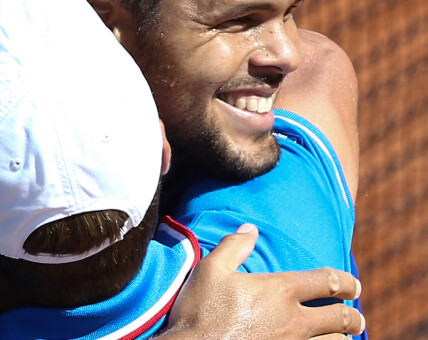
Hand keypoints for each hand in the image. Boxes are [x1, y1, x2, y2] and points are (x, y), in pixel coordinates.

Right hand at [161, 224, 364, 338]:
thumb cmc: (200, 310)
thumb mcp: (211, 268)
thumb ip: (234, 245)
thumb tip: (250, 228)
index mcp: (279, 291)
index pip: (325, 281)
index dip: (344, 281)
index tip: (353, 284)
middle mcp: (294, 320)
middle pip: (339, 318)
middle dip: (353, 316)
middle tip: (357, 317)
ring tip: (345, 339)